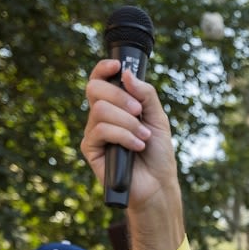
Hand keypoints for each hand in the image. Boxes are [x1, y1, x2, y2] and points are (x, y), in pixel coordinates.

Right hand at [81, 61, 182, 243]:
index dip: (104, 68)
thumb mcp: (158, 118)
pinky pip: (101, 130)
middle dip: (121, 97)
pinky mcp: (90, 149)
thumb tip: (126, 74)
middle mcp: (101, 116)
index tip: (117, 66)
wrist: (158, 183)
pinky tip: (136, 147)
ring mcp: (94, 132)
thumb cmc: (158, 152)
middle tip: (139, 112)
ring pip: (100, 110)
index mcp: (116, 105)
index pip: (101, 80)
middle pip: (96, 89)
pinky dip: (123, 136)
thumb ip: (145, 94)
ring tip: (143, 137)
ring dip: (127, 122)